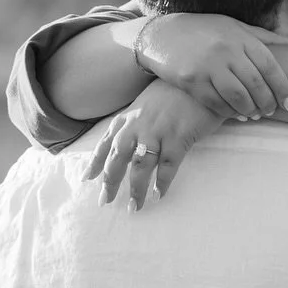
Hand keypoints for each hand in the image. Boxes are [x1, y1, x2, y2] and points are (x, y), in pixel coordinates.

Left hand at [86, 82, 221, 208]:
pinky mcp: (179, 138)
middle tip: (105, 201)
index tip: (88, 179)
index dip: (96, 163)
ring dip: (136, 189)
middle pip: (118, 159)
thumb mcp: (146, 105)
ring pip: (141, 166)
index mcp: (128, 119)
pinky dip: (161, 183)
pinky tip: (158, 195)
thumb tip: (124, 143)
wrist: (199, 80)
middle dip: (110, 182)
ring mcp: (158, 132)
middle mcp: (138, 126)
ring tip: (134, 207)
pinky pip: (167, 166)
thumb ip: (133, 122)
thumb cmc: (173, 94)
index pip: (106, 144)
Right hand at [134, 14, 287, 119]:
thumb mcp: (236, 27)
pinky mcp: (191, 80)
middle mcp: (226, 50)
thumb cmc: (205, 31)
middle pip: (256, 84)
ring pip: (238, 96)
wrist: (161, 34)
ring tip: (255, 114)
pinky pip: (216, 103)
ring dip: (250, 110)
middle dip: (267, 103)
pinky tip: (236, 114)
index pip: (270, 66)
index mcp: (240, 37)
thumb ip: (266, 38)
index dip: (283, 89)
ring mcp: (208, 66)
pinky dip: (229, 112)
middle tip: (271, 111)